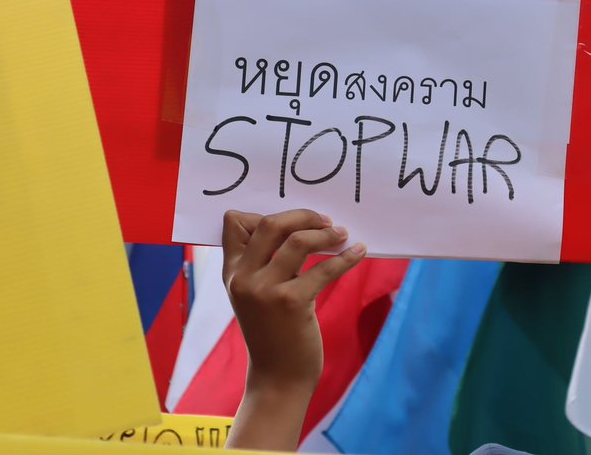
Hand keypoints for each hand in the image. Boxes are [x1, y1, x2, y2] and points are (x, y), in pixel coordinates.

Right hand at [222, 209, 365, 450]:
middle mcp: (243, 278)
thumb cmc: (273, 333)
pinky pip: (324, 268)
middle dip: (302, 216)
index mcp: (231, 273)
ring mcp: (265, 290)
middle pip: (271, 224)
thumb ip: (263, 265)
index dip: (263, 212)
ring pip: (298, 241)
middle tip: (324, 220)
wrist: (278, 378)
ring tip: (342, 234)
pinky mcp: (291, 303)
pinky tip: (359, 252)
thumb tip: (296, 227)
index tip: (293, 218)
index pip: (234, 223)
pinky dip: (346, 257)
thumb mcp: (255, 296)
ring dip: (326, 233)